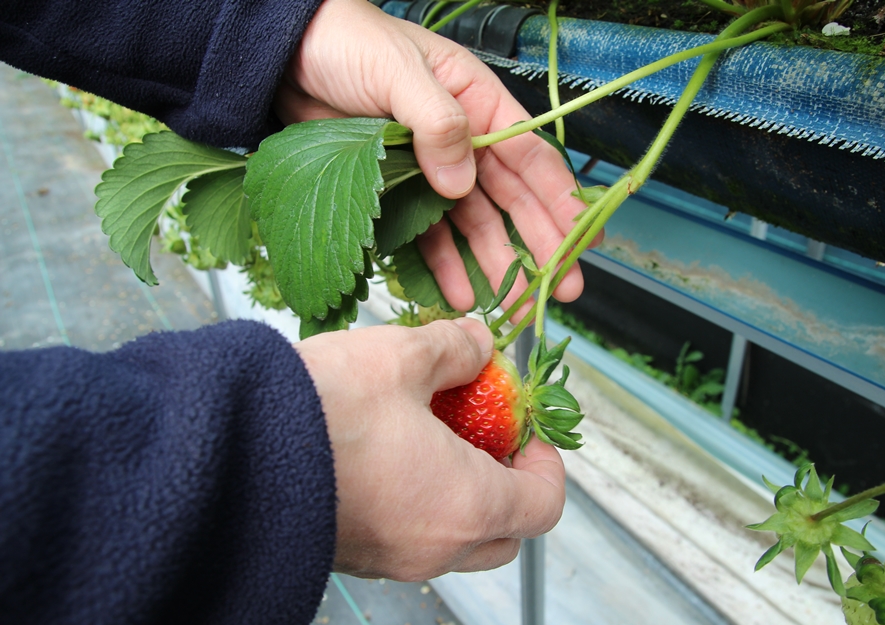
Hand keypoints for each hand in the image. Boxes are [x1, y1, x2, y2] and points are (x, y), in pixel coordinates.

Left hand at [275, 0, 591, 316]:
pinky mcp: (397, 192)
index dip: (560, 199)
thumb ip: (437, 122)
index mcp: (477, 102)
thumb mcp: (399, 72)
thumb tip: (461, 183)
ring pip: (475, 224)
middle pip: (512, 200)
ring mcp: (431, 169)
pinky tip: (461, 294)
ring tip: (516, 306)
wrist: (285, 54)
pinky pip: (428, 235)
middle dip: (541, 245)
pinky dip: (445, 265)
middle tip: (563, 288)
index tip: (584, 237)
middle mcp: (462, 140)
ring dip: (497, 264)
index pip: (530, 156)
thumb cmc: (347, 43)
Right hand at [293, 318, 565, 580]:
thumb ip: (456, 348)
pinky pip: (408, 539)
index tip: (526, 430)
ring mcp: (391, 560)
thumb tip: (479, 343)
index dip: (546, 464)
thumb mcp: (401, 356)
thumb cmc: (322, 412)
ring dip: (460, 492)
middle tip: (486, 434)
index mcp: (465, 504)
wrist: (226, 453)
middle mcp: (434, 546)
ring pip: (454, 540)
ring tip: (429, 434)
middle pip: (504, 534)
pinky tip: (386, 451)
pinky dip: (417, 503)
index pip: (542, 505)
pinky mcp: (353, 556)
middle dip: (507, 484)